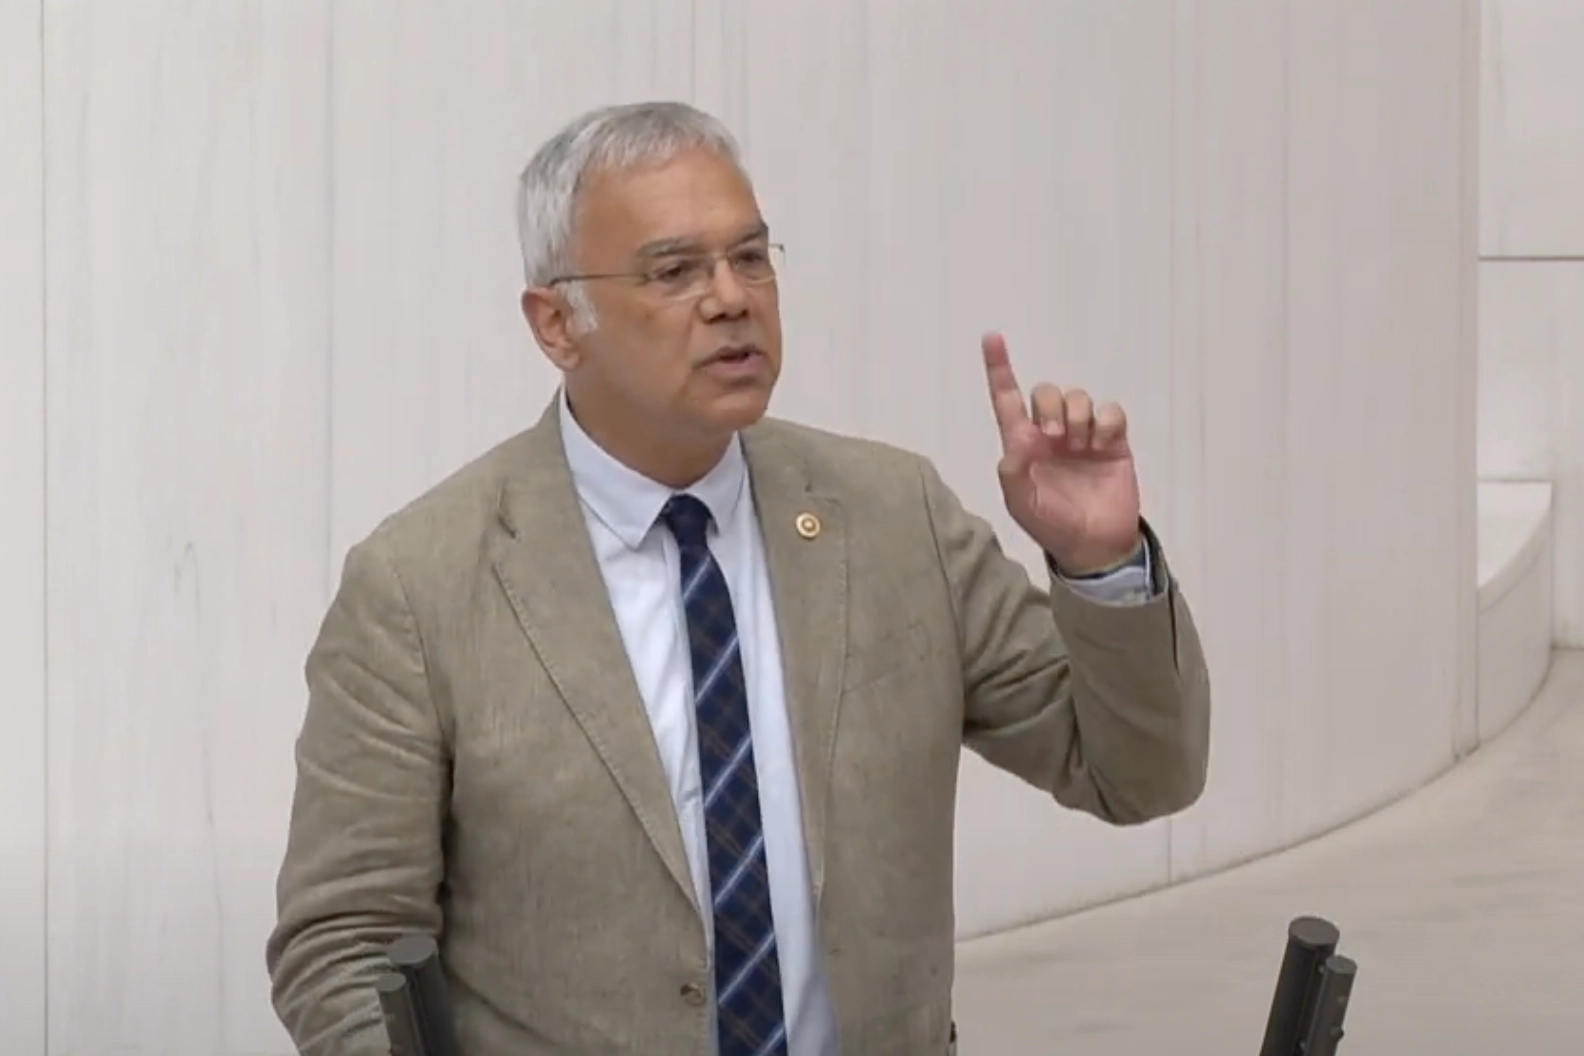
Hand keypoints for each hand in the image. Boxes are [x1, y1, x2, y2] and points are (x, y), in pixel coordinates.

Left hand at [981, 332, 1142, 573]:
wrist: (1095, 546)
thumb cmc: (1052, 526)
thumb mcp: (1022, 504)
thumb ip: (1013, 472)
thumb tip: (1016, 441)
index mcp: (1023, 445)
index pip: (1007, 400)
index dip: (999, 369)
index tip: (991, 337)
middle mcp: (1051, 434)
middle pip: (1046, 392)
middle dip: (1050, 406)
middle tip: (1055, 436)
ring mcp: (1082, 436)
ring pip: (1078, 397)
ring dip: (1078, 416)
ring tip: (1080, 446)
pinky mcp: (1112, 441)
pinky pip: (1110, 411)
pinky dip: (1106, 421)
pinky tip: (1102, 444)